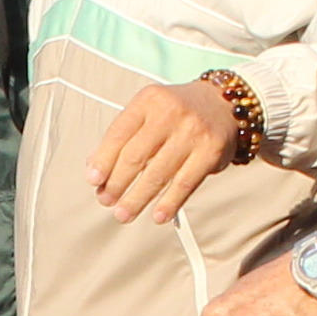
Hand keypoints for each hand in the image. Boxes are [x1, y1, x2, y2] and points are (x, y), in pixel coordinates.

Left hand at [89, 77, 239, 226]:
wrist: (223, 103)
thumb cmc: (179, 111)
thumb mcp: (149, 111)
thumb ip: (124, 135)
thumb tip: (96, 168)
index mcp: (149, 100)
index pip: (118, 133)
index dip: (103, 160)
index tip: (94, 180)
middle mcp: (170, 112)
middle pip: (135, 156)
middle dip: (117, 183)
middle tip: (107, 200)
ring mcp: (192, 132)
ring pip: (158, 173)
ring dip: (138, 198)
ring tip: (125, 213)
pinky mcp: (211, 151)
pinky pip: (185, 183)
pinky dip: (169, 202)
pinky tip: (158, 215)